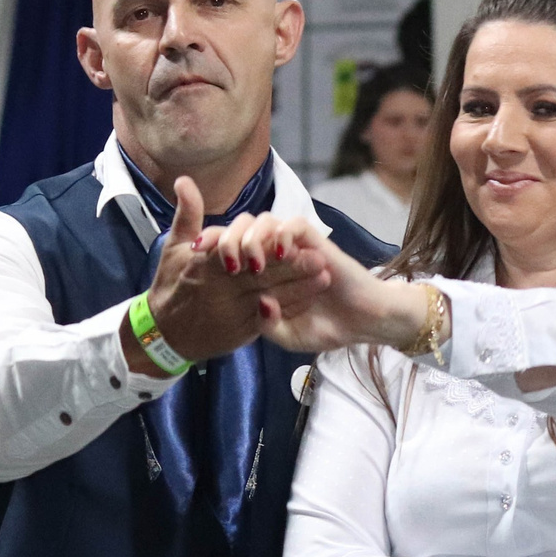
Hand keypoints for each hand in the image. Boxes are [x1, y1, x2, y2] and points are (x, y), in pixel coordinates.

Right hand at [123, 177, 322, 373]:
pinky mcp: (242, 331)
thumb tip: (184, 181)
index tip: (287, 238)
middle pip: (261, 277)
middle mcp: (221, 290)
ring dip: (298, 289)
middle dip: (291, 268)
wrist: (165, 333)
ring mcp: (233, 312)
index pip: (238, 252)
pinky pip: (271, 321)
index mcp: (204, 266)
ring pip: (270, 298)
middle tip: (319, 257)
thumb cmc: (171, 284)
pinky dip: (290, 310)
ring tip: (324, 277)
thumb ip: (187, 215)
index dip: (263, 247)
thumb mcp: (173, 248)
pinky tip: (311, 300)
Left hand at [199, 212, 410, 352]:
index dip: (209, 244)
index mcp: (261, 272)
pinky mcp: (316, 243)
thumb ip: (268, 324)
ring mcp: (295, 247)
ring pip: (265, 220)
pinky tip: (278, 252)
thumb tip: (260, 302)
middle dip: (224, 237)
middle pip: (241, 226)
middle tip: (221, 260)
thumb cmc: (325, 328)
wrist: (362, 324)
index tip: (194, 255)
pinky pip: (295, 224)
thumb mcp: (286, 336)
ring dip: (252, 236)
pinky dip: (283, 233)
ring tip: (250, 262)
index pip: (228, 247)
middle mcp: (274, 254)